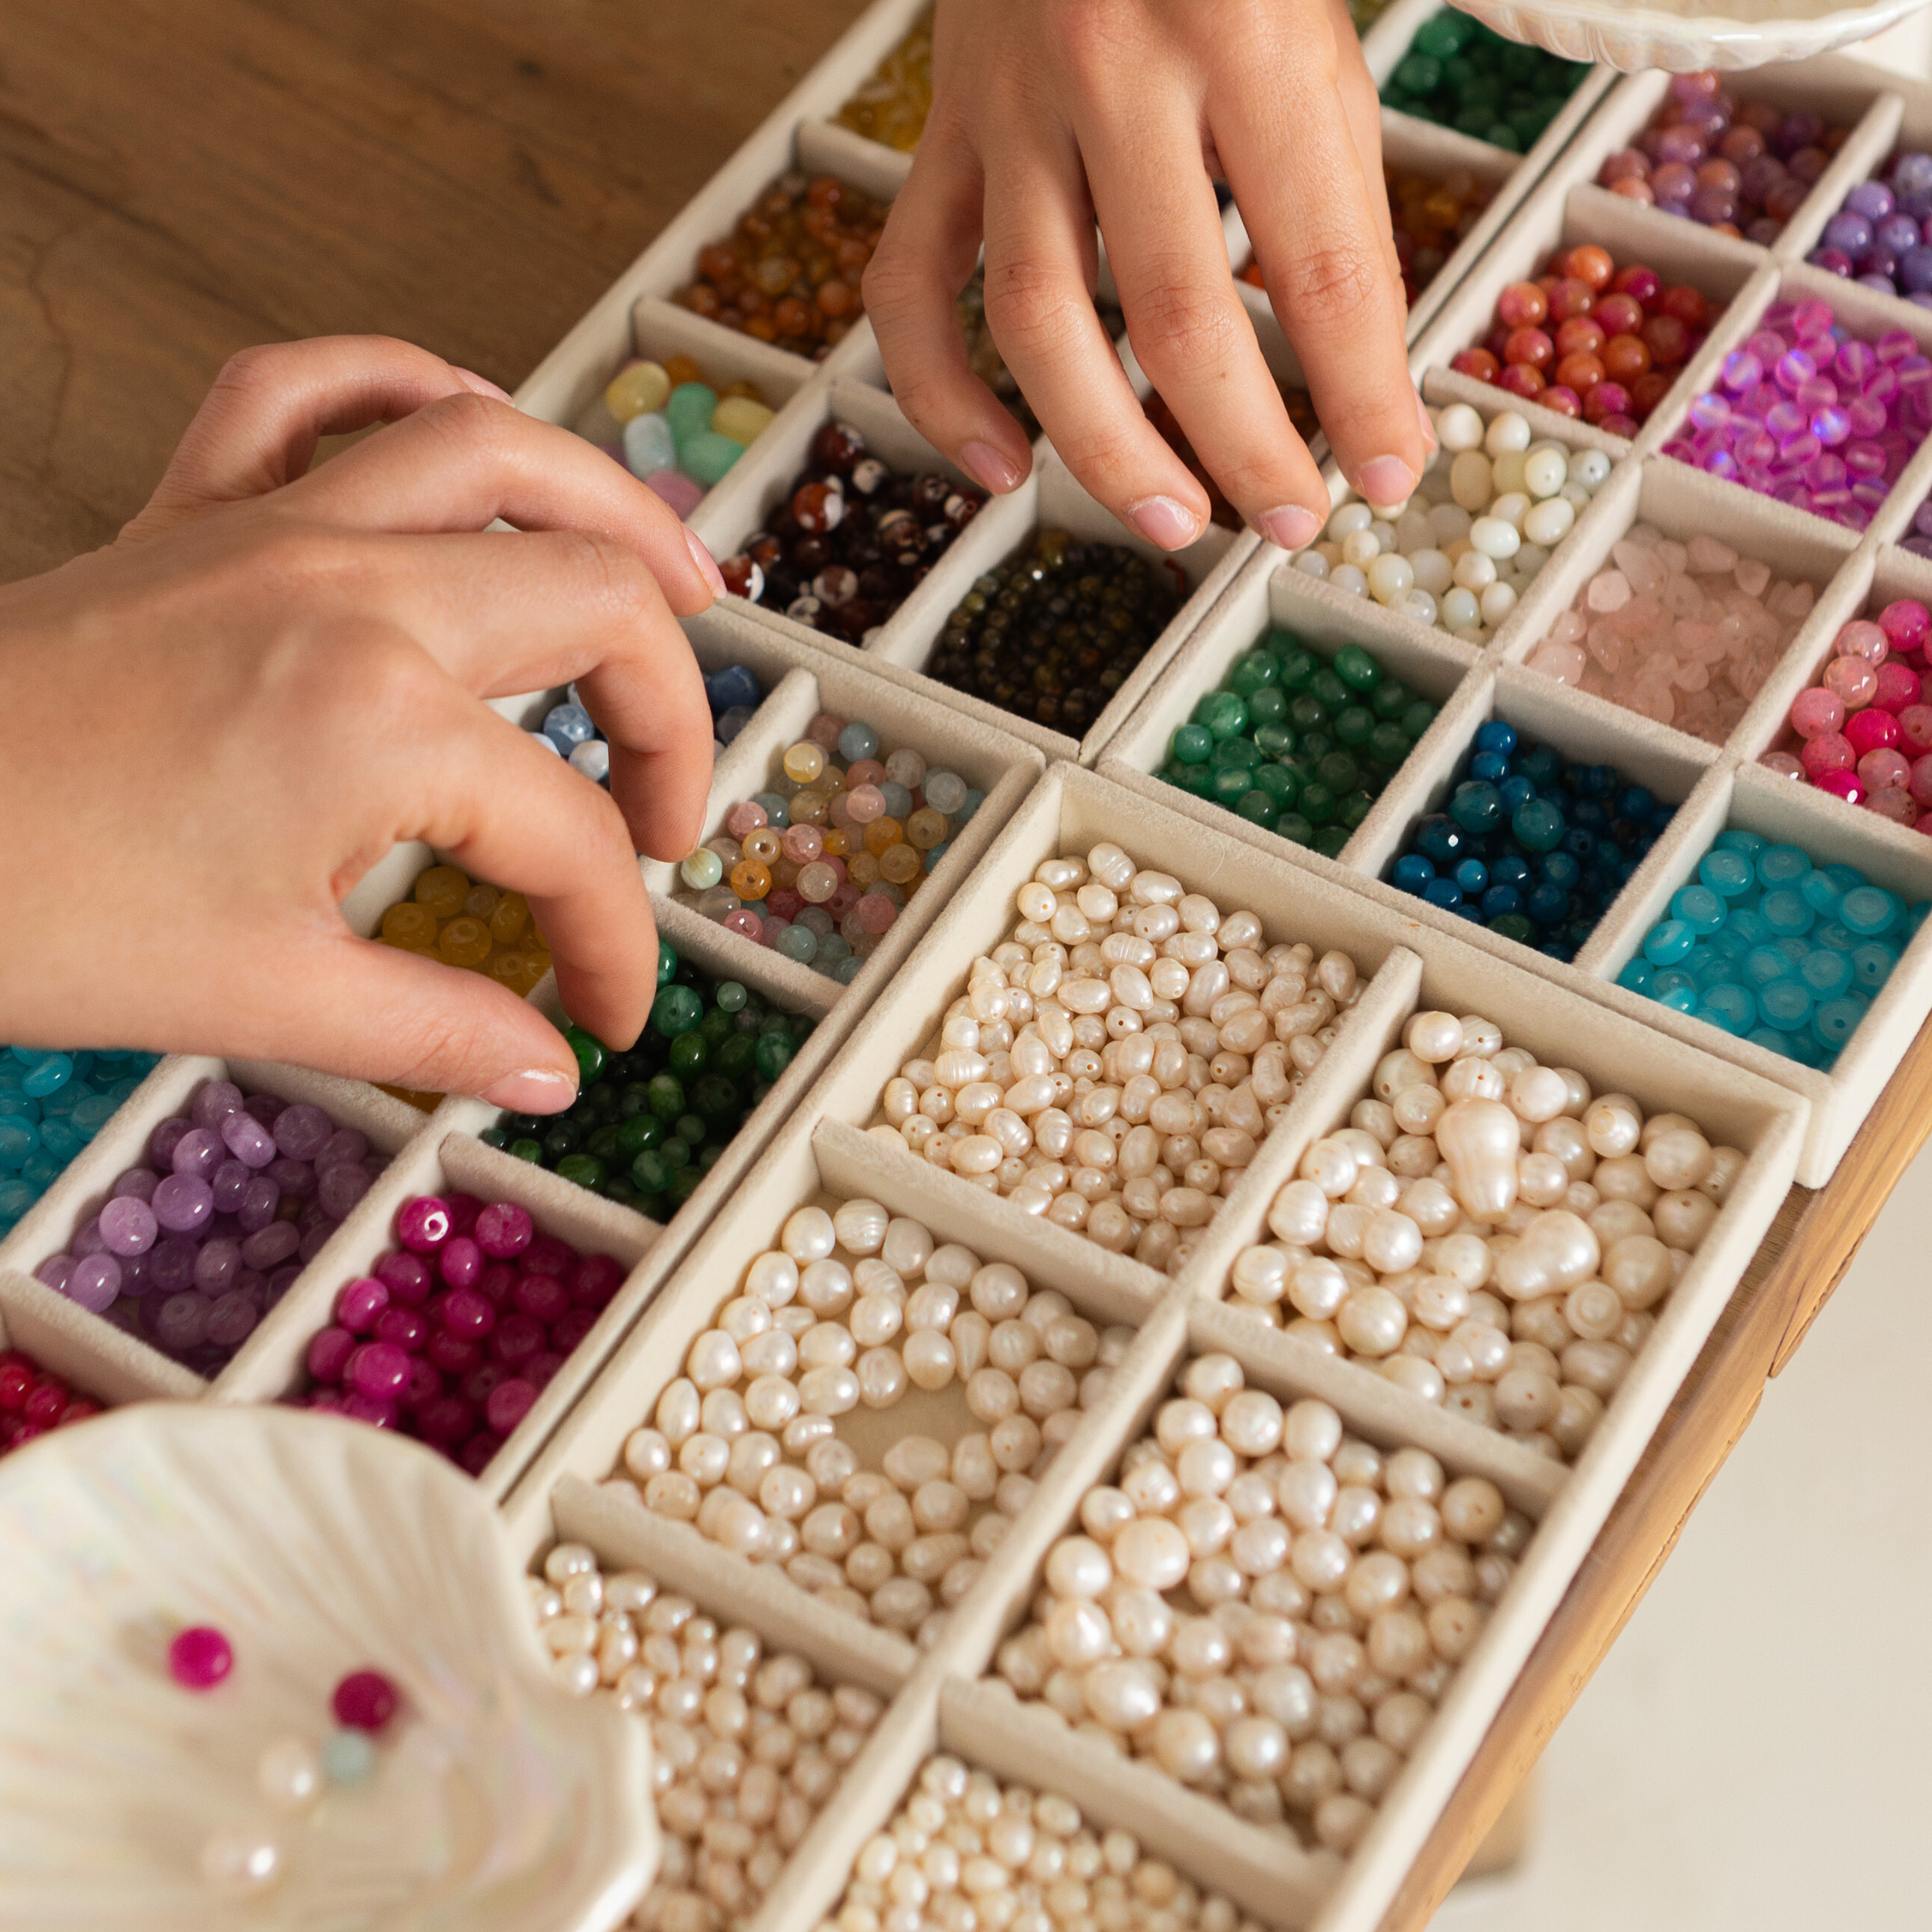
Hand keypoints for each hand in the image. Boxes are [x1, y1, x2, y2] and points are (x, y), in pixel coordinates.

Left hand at [0, 336, 724, 1110]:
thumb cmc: (26, 905)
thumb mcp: (260, 997)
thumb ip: (436, 1032)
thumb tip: (544, 1070)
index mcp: (378, 719)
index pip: (565, 836)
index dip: (616, 939)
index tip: (605, 1011)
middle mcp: (351, 590)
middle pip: (597, 604)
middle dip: (671, 720)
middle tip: (664, 814)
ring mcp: (272, 527)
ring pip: (498, 448)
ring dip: (615, 507)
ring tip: (686, 580)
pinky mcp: (195, 511)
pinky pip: (318, 389)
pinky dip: (412, 388)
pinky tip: (472, 435)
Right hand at [863, 0, 1431, 549]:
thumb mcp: (1315, 47)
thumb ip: (1333, 203)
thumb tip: (1359, 382)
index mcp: (1245, 35)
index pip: (1320, 263)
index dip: (1360, 394)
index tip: (1386, 475)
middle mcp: (1114, 71)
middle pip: (1175, 315)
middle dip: (1245, 446)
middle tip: (1290, 522)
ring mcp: (1009, 108)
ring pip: (1036, 319)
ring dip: (1107, 449)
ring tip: (1174, 523)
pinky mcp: (940, 134)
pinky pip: (910, 283)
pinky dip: (942, 393)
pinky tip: (1003, 468)